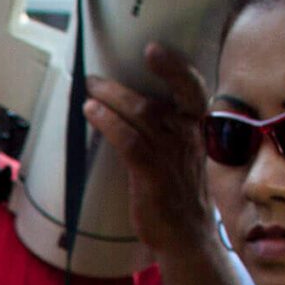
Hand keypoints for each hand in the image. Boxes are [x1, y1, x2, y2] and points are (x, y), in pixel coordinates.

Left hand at [84, 43, 219, 260]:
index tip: (153, 48)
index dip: (174, 67)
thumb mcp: (182, 155)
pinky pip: (128, 141)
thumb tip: (132, 107)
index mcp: (196, 129)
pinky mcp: (152, 175)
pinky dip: (108, 123)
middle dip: (120, 86)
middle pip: (155, 100)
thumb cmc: (178, 193)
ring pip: (140, 115)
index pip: (193, 90)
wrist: (186, 236)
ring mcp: (170, 156)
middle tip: (94, 78)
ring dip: (109, 100)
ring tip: (88, 93)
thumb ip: (167, 130)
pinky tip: (92, 113)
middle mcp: (186, 138)